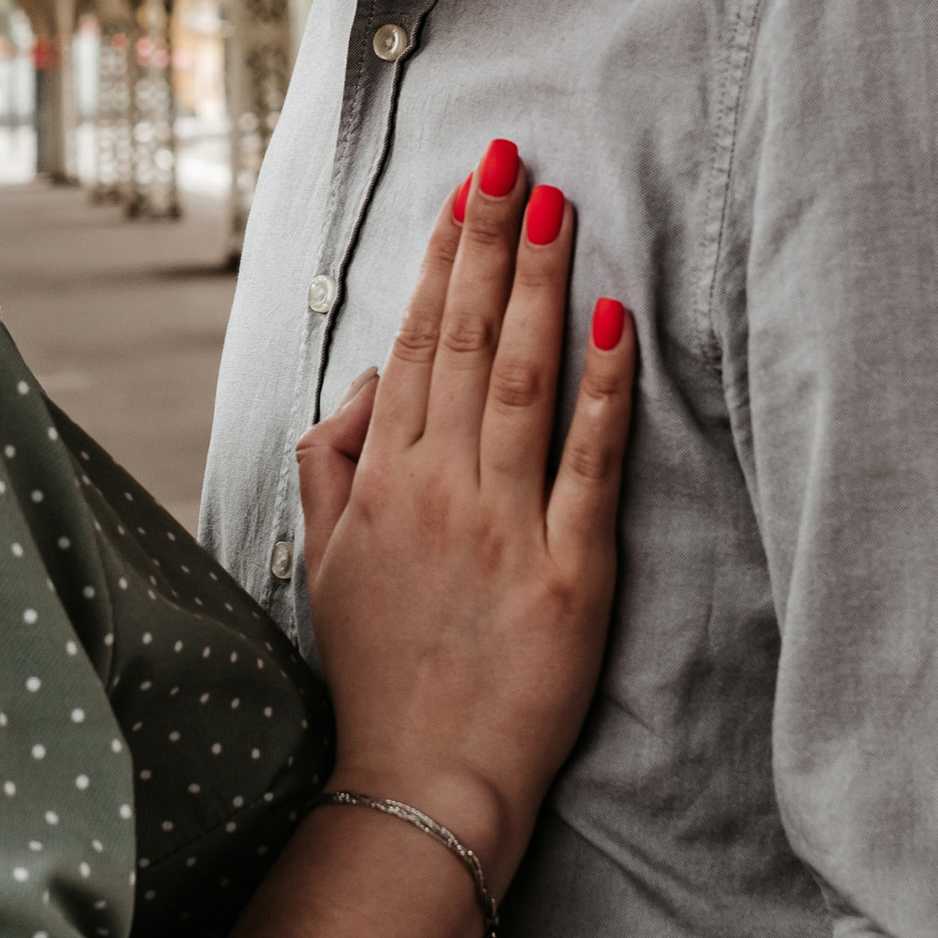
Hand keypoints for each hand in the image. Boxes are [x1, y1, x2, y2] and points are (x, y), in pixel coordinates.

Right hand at [297, 143, 632, 896]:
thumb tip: (367, 386)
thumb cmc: (380, 672)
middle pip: (464, 339)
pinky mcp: (570, 572)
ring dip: (539, 285)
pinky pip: (587, 463)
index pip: (415, 342)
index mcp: (384, 479)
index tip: (467, 189)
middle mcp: (439, 487)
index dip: (442, 258)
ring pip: (521, 379)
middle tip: (512, 156)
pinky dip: (602, 389)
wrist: (423, 781)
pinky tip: (614, 322)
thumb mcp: (323, 562)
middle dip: (490, 239)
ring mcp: (504, 525)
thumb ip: (331, 462)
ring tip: (557, 205)